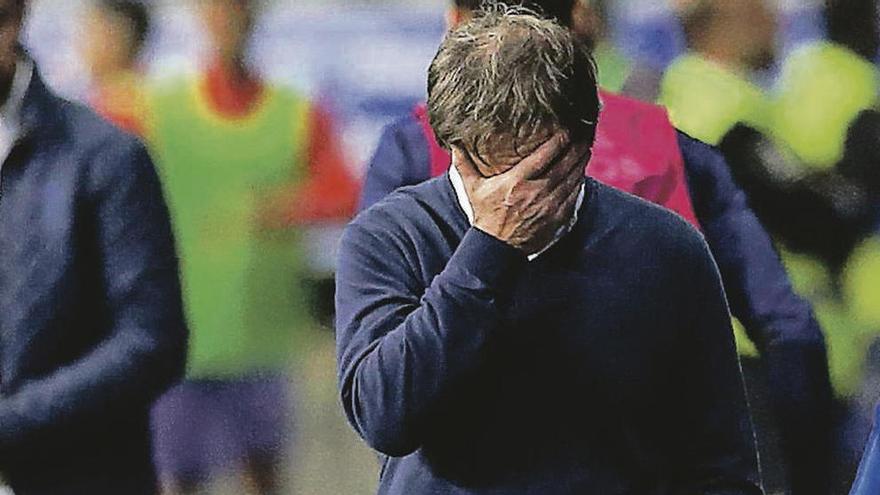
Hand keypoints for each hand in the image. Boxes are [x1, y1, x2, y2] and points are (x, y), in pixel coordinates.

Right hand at [452, 132, 589, 254]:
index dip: (558, 140)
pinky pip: (573, 196)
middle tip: (582, 136)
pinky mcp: (555, 218)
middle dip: (575, 148)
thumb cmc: (485, 216)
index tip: (566, 129)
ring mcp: (548, 206)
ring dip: (580, 163)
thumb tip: (454, 143)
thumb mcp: (472, 189)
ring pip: (571, 179)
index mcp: (516, 181)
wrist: (496, 248)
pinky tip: (581, 173)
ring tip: (585, 150)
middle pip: (563, 165)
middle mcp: (535, 192)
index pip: (544, 155)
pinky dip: (579, 182)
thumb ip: (464, 164)